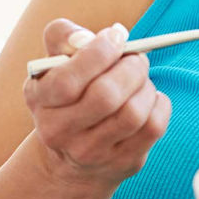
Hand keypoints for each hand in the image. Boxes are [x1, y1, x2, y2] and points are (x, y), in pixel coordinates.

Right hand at [24, 19, 171, 188]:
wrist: (69, 154)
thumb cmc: (68, 91)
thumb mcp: (54, 62)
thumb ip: (65, 37)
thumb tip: (101, 36)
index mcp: (40, 99)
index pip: (67, 81)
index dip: (98, 53)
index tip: (116, 36)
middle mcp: (59, 131)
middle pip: (106, 97)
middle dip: (131, 67)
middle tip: (137, 57)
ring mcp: (91, 153)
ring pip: (133, 113)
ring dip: (145, 86)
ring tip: (140, 78)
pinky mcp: (123, 162)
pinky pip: (153, 127)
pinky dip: (158, 104)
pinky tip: (147, 99)